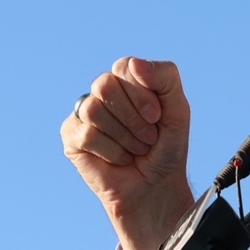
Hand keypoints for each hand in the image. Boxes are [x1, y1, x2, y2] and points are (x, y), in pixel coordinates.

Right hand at [60, 56, 194, 249]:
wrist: (156, 186)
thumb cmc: (166, 146)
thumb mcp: (178, 110)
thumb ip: (165, 78)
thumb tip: (133, 63)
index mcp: (126, 79)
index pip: (124, 67)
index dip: (142, 93)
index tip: (157, 116)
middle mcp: (102, 92)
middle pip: (104, 84)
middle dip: (133, 117)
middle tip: (148, 137)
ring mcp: (83, 113)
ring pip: (93, 109)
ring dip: (124, 136)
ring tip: (135, 149)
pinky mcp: (72, 136)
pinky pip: (87, 135)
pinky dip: (112, 151)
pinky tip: (120, 159)